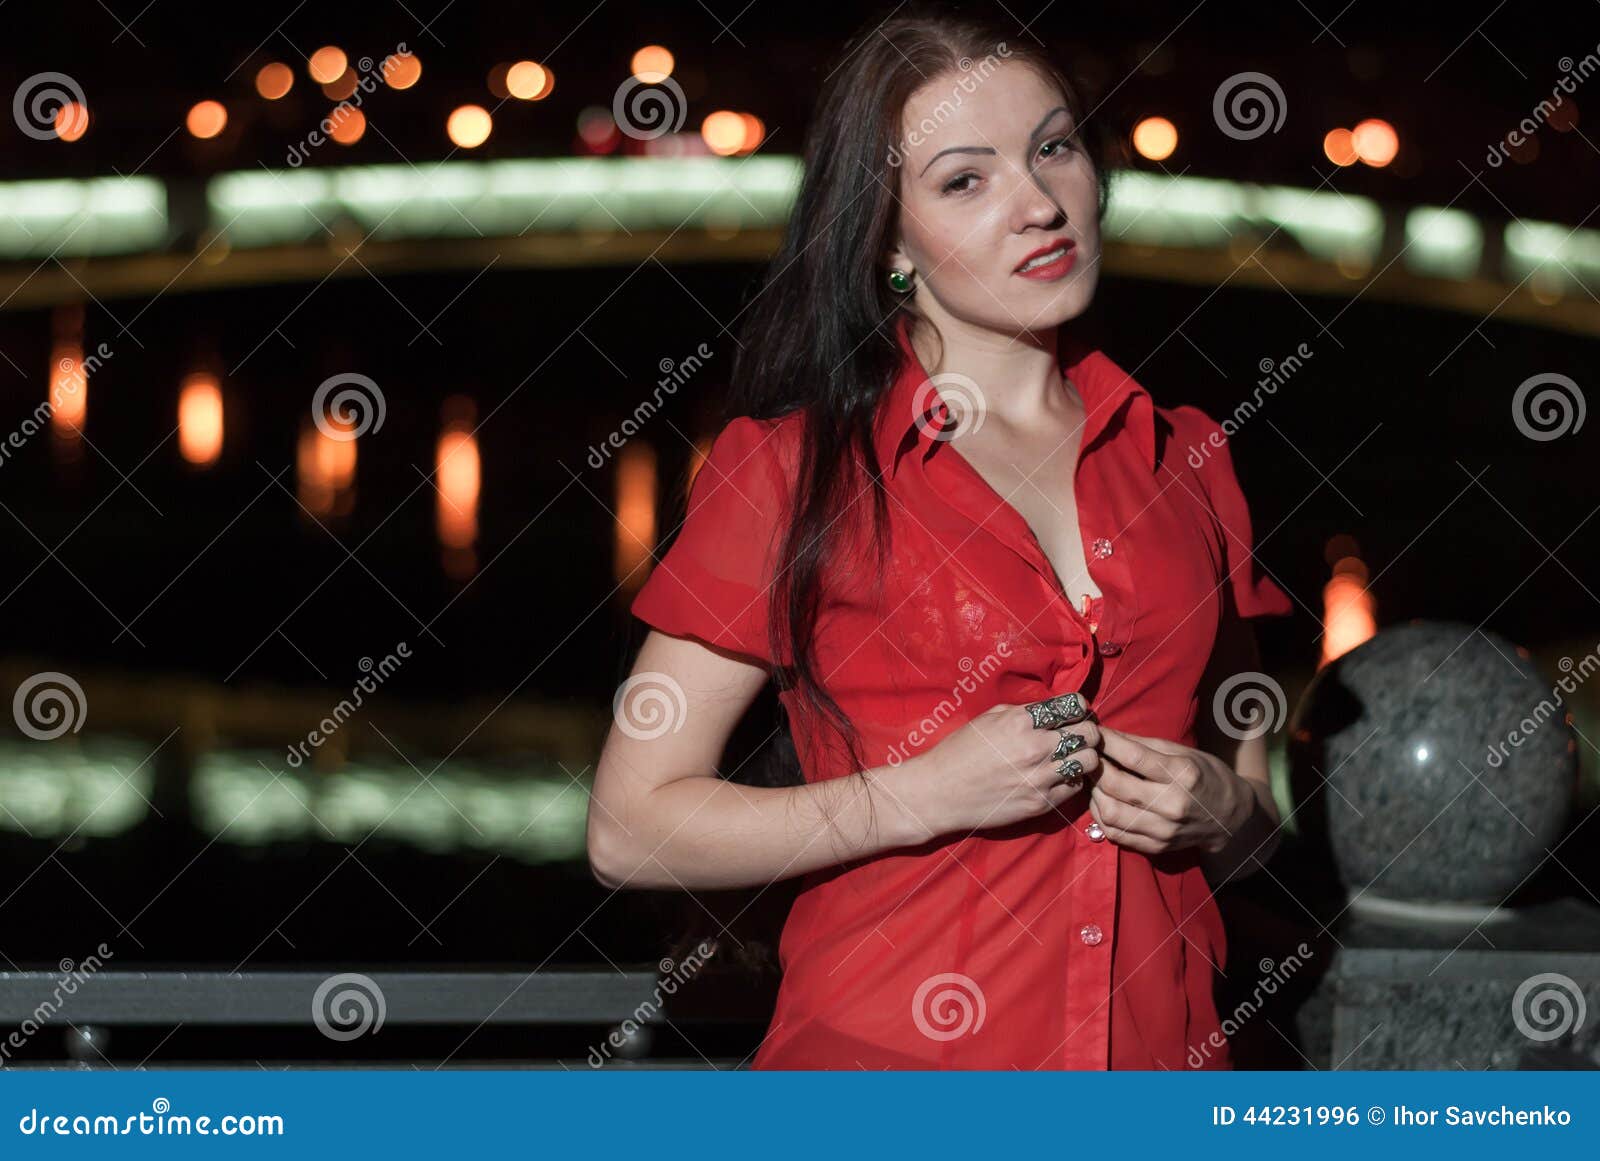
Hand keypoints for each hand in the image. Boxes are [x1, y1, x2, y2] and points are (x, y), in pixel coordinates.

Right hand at [907, 700, 1104, 839]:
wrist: (940, 792)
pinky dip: (1072, 780)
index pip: (1074, 705)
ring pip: (1090, 761)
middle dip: (1088, 732)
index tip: (1075, 715)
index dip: (1079, 709)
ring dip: (1085, 757)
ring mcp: (1040, 777)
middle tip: (1079, 736)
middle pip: (1090, 733)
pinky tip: (1058, 777)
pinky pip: (1075, 787)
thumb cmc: (960, 751)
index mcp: (1021, 720)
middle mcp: (1036, 747)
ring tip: (1072, 758)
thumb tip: (1052, 712)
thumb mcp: (989, 718)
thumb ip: (1023, 712)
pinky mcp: (1041, 803)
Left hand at [1086, 727, 1252, 856]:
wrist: (1230, 818)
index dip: (1106, 743)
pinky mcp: (1156, 846)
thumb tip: (1107, 735)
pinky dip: (1101, 816)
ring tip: (1095, 781)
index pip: (1133, 757)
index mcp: (1182, 774)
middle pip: (1115, 786)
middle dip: (1094, 768)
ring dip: (1094, 794)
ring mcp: (1163, 829)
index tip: (1093, 735)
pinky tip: (1103, 802)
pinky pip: (1116, 833)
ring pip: (1109, 813)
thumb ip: (1143, 745)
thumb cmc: (1205, 776)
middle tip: (1089, 759)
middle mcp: (1172, 804)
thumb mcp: (1182, 752)